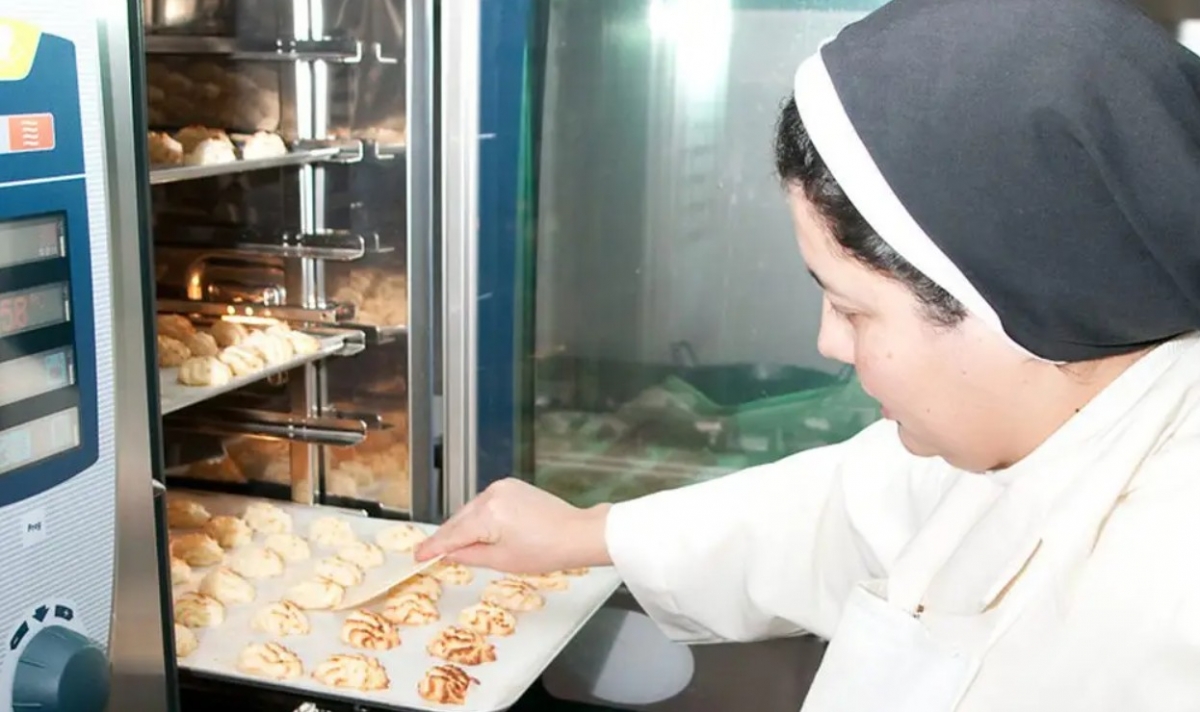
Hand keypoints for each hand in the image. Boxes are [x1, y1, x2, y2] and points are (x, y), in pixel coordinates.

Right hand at [414, 478, 612, 573]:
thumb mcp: (501, 561)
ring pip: (471, 510)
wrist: (576, 534)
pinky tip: (478, 530)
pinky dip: (478, 517)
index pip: (452, 534)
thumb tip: (449, 553)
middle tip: (430, 553)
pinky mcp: (512, 486)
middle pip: (458, 519)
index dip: (433, 547)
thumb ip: (469, 555)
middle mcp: (491, 495)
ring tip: (455, 546)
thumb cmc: (545, 551)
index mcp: (488, 514)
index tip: (418, 556)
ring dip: (463, 526)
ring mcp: (502, 487)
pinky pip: (485, 503)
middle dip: (446, 537)